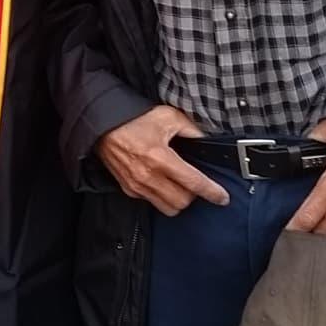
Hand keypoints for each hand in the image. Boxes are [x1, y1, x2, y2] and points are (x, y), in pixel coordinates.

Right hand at [95, 104, 231, 215]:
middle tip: (194, 183)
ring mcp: (137, 185)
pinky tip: (163, 184)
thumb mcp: (167, 116)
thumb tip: (207, 141)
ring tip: (179, 186)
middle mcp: (148, 175)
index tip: (222, 197)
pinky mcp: (129, 189)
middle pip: (182, 202)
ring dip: (178, 200)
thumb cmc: (133, 120)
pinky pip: (152, 202)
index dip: (212, 192)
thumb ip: (191, 130)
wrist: (102, 126)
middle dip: (193, 195)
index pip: (194, 183)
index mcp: (160, 157)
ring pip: (168, 208)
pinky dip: (162, 197)